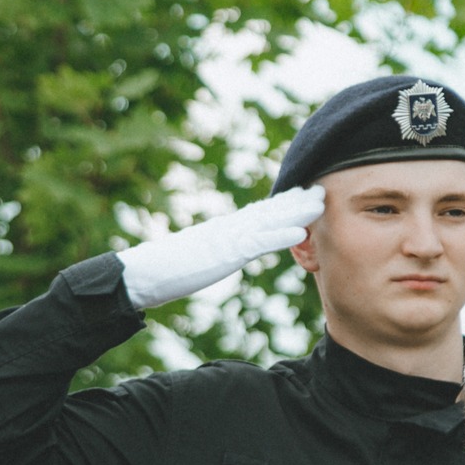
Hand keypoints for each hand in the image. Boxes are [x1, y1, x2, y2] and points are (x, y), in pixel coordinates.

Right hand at [114, 184, 325, 310]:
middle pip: (267, 210)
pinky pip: (257, 243)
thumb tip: (217, 256)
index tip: (301, 194)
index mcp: (221, 231)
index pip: (256, 213)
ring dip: (296, 211)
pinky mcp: (224, 253)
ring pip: (268, 220)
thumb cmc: (162, 271)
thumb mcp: (195, 260)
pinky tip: (299, 232)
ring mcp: (227, 238)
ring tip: (320, 202)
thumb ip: (211, 254)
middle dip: (296, 201)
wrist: (142, 274)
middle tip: (322, 190)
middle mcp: (227, 228)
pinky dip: (280, 236)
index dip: (281, 203)